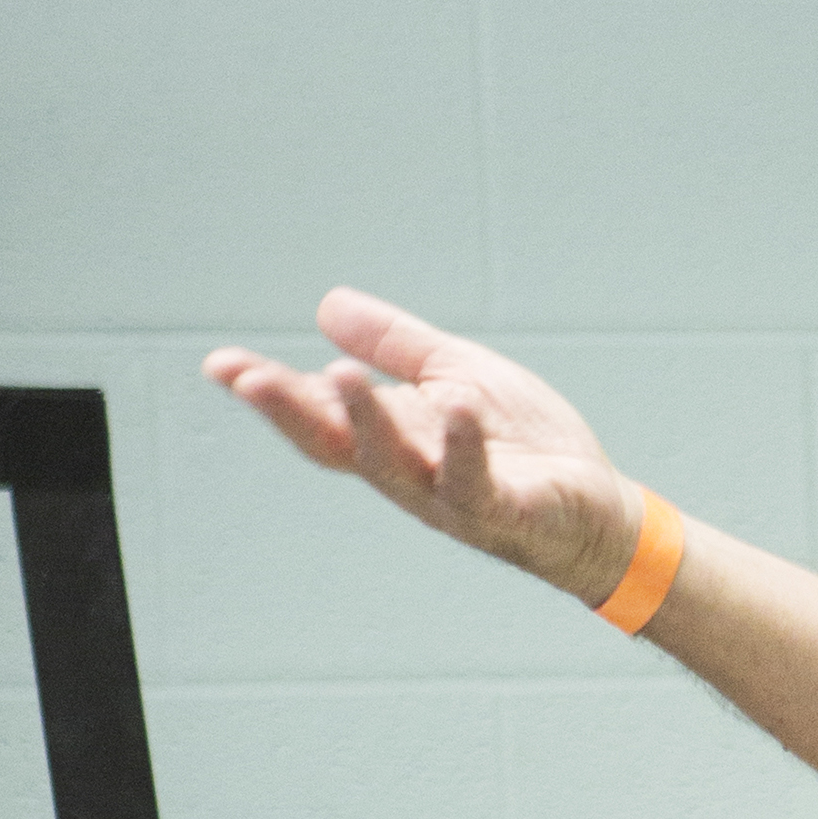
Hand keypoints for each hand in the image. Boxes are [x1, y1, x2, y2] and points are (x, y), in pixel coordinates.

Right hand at [204, 295, 642, 602]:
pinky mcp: (505, 511)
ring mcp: (453, 496)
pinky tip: (453, 407)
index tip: (220, 365)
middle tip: (248, 379)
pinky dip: (462, 447)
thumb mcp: (454, 375)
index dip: (271, 392)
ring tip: (339, 375)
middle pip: (339, 444)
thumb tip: (325, 306)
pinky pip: (476, 483)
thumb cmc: (523, 447)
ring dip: (365, 421)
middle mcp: (409, 472)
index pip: (320, 415)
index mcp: (392, 437)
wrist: (596, 511)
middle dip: (291, 411)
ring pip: (395, 465)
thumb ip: (395, 347)